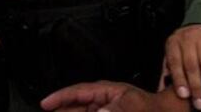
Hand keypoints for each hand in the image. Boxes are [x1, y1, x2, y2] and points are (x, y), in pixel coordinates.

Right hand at [41, 81, 174, 111]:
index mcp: (108, 91)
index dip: (60, 97)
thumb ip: (114, 110)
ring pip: (83, 111)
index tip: (46, 103)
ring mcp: (107, 109)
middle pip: (77, 104)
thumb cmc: (154, 107)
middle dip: (61, 108)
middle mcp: (105, 99)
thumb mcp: (133, 106)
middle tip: (47, 111)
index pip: (79, 92)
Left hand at [165, 24, 200, 110]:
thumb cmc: (185, 42)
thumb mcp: (173, 50)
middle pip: (192, 66)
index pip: (175, 63)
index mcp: (174, 44)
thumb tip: (161, 88)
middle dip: (197, 87)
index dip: (179, 80)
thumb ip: (168, 69)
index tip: (184, 95)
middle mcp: (188, 41)